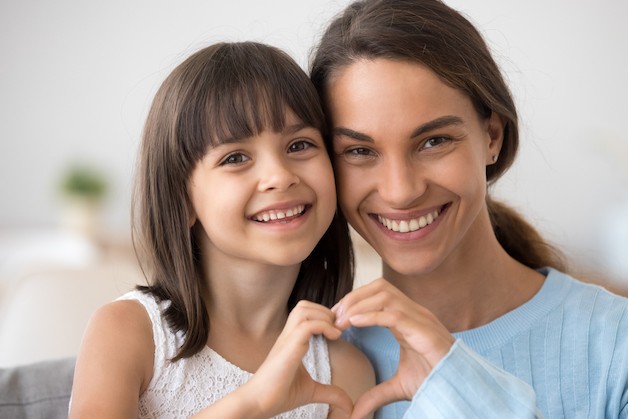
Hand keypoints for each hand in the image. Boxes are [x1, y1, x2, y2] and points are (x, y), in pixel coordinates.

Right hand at [242, 300, 352, 417]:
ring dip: (323, 316)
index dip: (324, 315)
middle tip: (338, 328)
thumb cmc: (278, 395)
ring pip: (304, 309)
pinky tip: (333, 337)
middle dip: (325, 311)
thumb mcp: (311, 391)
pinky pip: (306, 325)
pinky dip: (323, 326)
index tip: (338, 330)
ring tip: (335, 332)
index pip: (306, 313)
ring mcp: (287, 340)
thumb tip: (349, 405)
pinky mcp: (288, 348)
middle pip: (304, 305)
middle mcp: (288, 336)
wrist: (258, 404)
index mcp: (291, 341)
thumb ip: (330, 392)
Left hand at [332, 279, 454, 417]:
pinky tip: (355, 322)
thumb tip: (355, 413)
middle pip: (379, 287)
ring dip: (359, 304)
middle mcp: (414, 313)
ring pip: (385, 295)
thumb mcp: (398, 387)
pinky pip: (394, 314)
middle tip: (335, 317)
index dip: (355, 300)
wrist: (458, 389)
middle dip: (354, 297)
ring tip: (341, 320)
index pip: (377, 294)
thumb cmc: (435, 381)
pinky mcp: (424, 330)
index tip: (335, 317)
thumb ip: (376, 395)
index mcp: (408, 318)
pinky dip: (372, 315)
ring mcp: (420, 319)